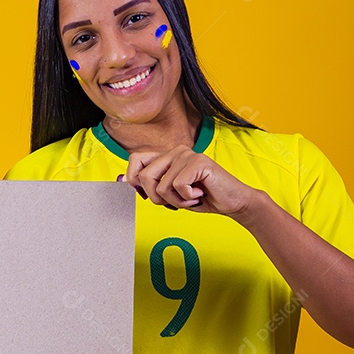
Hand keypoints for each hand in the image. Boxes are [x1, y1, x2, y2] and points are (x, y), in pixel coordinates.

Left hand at [124, 146, 256, 218]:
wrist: (232, 202)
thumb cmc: (201, 198)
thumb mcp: (169, 194)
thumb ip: (148, 186)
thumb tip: (122, 180)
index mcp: (166, 156)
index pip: (135, 159)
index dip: (134, 181)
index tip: (148, 195)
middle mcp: (175, 151)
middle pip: (144, 176)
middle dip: (156, 198)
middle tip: (174, 201)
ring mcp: (186, 154)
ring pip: (161, 186)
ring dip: (175, 201)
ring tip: (190, 198)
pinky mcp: (198, 161)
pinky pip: (177, 186)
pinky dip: (187, 199)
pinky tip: (200, 194)